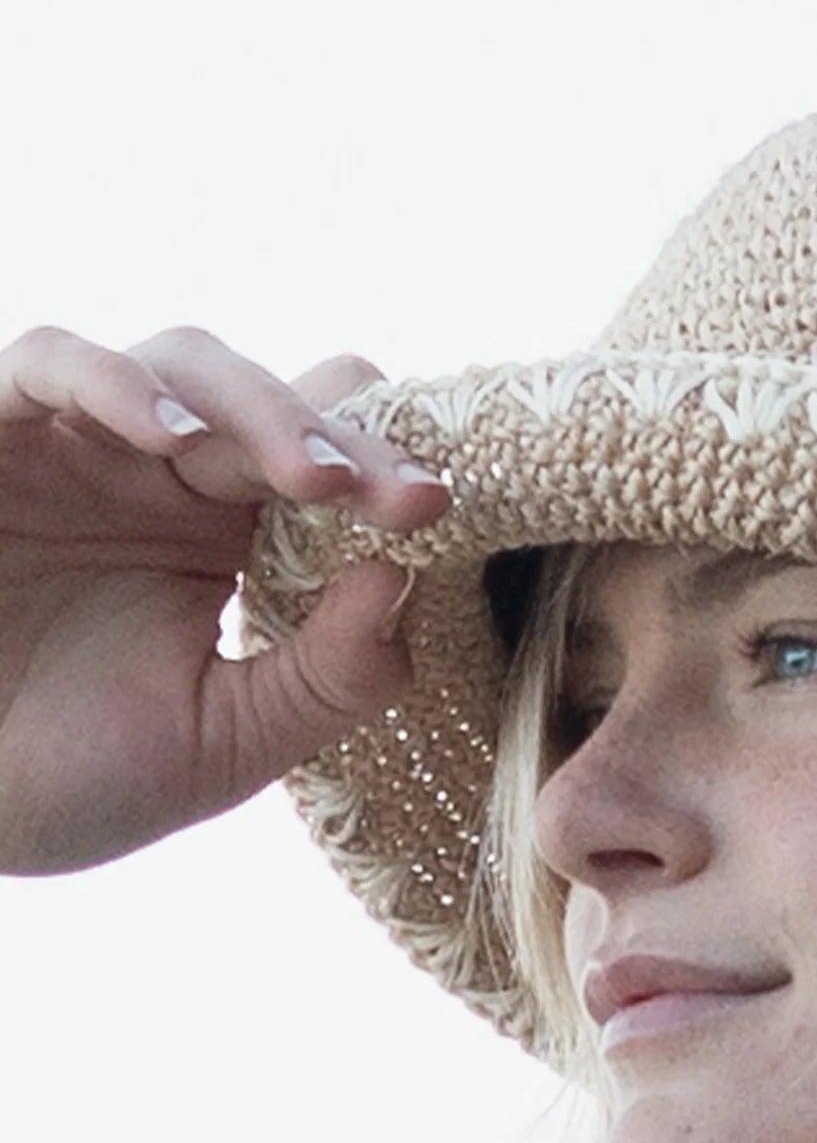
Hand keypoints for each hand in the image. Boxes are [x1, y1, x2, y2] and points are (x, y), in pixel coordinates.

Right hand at [0, 324, 451, 873]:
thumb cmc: (73, 777)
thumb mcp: (228, 742)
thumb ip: (328, 677)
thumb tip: (405, 580)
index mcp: (236, 538)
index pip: (333, 467)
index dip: (390, 473)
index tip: (439, 509)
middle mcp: (167, 478)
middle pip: (281, 404)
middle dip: (350, 440)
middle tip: (404, 495)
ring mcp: (82, 448)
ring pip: (187, 365)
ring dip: (261, 408)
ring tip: (313, 476)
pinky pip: (51, 365)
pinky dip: (115, 383)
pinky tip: (170, 436)